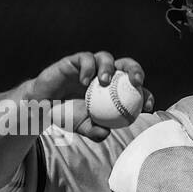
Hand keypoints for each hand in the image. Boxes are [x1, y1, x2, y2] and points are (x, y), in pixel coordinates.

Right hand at [27, 51, 154, 141]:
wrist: (44, 106)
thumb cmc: (69, 116)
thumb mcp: (83, 127)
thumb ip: (94, 131)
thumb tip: (105, 133)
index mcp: (115, 91)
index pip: (136, 90)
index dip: (146, 95)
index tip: (148, 106)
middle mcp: (106, 76)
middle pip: (127, 66)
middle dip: (136, 71)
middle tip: (137, 82)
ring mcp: (92, 66)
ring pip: (106, 58)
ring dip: (109, 67)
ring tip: (105, 81)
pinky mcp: (76, 60)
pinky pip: (86, 58)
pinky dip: (88, 68)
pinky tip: (85, 81)